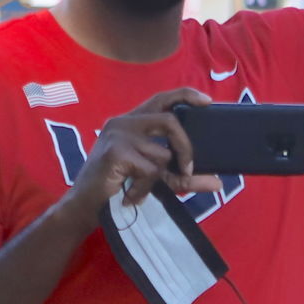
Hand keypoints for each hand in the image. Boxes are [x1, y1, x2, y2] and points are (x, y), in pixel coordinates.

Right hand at [61, 88, 221, 232]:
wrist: (86, 206)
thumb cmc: (118, 188)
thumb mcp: (154, 178)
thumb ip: (182, 176)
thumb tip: (218, 182)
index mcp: (131, 122)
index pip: (162, 99)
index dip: (185, 96)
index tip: (207, 101)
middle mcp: (123, 122)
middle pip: (170, 121)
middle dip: (185, 147)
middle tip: (189, 169)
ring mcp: (118, 135)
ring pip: (162, 154)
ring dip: (158, 178)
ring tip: (140, 189)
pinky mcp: (116, 152)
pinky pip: (151, 170)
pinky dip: (146, 188)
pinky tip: (132, 195)